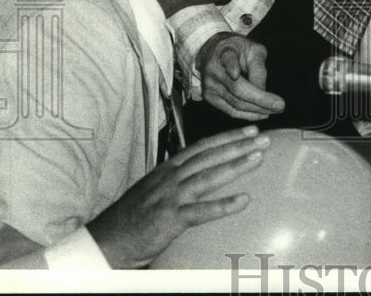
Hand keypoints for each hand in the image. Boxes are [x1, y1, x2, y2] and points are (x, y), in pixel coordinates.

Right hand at [87, 126, 269, 267]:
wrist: (107, 241)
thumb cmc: (132, 217)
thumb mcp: (154, 189)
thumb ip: (176, 178)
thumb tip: (201, 171)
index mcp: (167, 168)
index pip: (202, 146)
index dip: (227, 136)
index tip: (249, 129)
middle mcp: (170, 177)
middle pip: (210, 156)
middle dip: (238, 144)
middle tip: (264, 137)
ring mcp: (170, 196)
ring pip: (209, 176)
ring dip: (236, 165)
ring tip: (258, 157)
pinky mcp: (170, 219)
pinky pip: (201, 210)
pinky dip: (224, 204)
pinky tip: (244, 200)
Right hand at [197, 33, 284, 119]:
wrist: (214, 52)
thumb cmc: (239, 50)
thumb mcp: (253, 49)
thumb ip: (258, 68)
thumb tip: (263, 91)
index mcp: (225, 52)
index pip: (227, 59)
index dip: (231, 66)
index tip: (235, 74)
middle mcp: (214, 70)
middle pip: (237, 88)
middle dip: (260, 99)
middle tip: (280, 106)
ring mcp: (210, 86)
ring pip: (235, 103)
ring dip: (257, 110)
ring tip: (275, 110)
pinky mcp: (210, 98)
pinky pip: (231, 111)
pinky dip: (248, 115)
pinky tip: (262, 114)